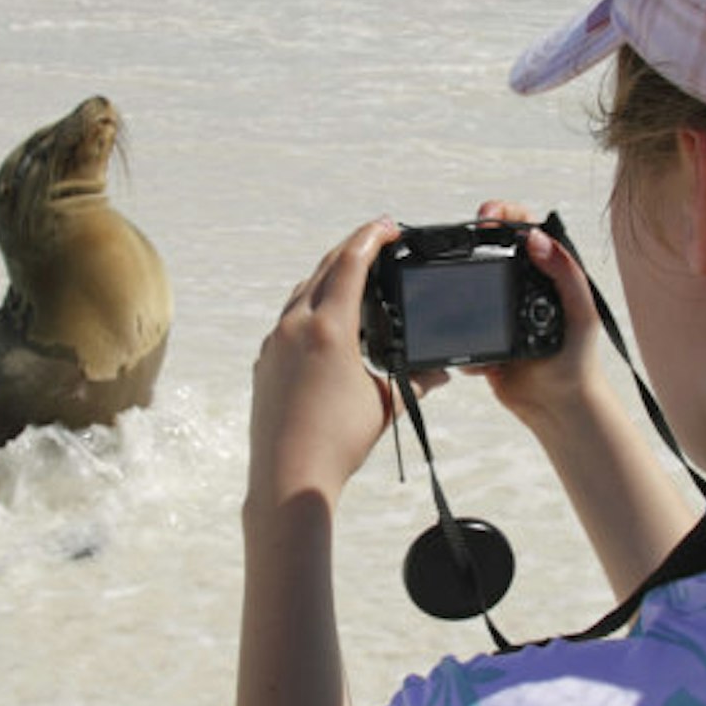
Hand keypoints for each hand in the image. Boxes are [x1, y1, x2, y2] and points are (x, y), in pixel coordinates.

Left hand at [249, 217, 414, 511]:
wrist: (287, 478)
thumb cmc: (338, 444)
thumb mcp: (385, 405)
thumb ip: (414, 380)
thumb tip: (440, 373)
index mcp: (328, 329)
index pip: (350, 263)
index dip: (371, 237)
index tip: (389, 227)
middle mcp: (295, 327)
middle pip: (323, 269)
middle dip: (352, 250)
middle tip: (378, 242)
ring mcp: (274, 343)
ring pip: (302, 292)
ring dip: (329, 277)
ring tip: (356, 279)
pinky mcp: (264, 362)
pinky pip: (289, 319)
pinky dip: (311, 306)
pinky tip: (329, 322)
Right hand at [471, 200, 606, 428]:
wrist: (559, 408)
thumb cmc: (579, 361)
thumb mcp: (582, 314)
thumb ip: (566, 275)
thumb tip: (537, 239)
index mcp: (547, 273)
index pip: (525, 228)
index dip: (504, 213)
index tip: (487, 217)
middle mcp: (521, 286)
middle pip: (489, 248)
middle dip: (469, 243)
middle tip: (462, 240)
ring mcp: (498, 311)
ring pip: (467, 286)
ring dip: (461, 293)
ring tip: (463, 301)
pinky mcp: (481, 338)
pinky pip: (459, 328)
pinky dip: (463, 339)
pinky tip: (482, 357)